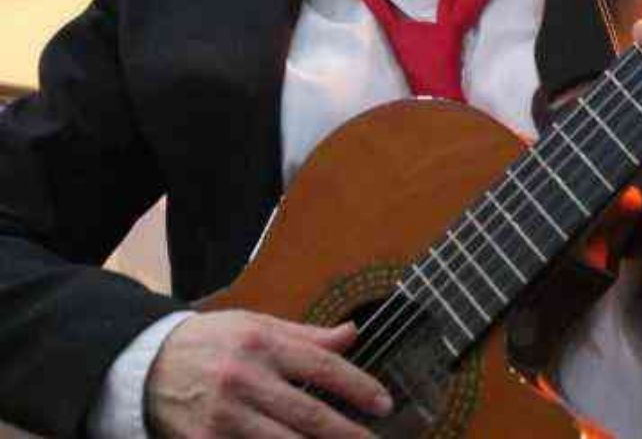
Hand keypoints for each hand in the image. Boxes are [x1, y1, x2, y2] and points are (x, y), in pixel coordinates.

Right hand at [145, 310, 392, 437]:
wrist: (149, 364)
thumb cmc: (213, 341)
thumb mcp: (256, 323)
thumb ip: (306, 335)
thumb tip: (351, 334)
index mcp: (261, 342)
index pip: (321, 364)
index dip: (356, 385)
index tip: (382, 402)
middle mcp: (245, 378)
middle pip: (308, 414)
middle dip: (347, 434)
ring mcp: (225, 416)